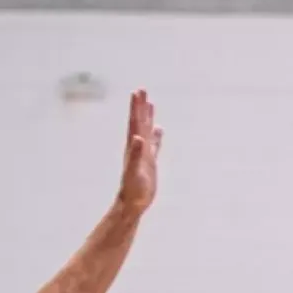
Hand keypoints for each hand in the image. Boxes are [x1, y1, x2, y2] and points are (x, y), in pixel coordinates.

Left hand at [117, 89, 161, 214]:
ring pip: (147, 131)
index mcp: (134, 146)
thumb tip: (138, 137)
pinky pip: (154, 145)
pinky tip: (159, 129)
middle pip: (139, 122)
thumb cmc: (132, 188)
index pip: (135, 123)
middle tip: (142, 90)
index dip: (136, 108)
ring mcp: (144, 154)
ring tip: (150, 104)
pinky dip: (157, 136)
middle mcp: (137, 147)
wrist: (132, 203)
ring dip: (148, 117)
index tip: (137, 92)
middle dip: (141, 106)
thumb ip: (136, 154)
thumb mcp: (134, 170)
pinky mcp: (149, 162)